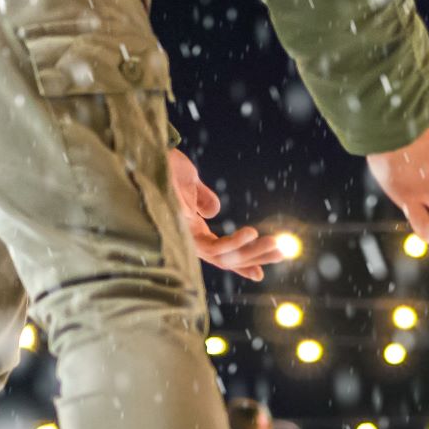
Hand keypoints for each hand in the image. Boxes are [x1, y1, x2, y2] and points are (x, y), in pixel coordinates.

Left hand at [167, 149, 289, 280]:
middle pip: (226, 259)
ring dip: (251, 253)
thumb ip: (202, 198)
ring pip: (223, 258)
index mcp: (191, 229)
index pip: (219, 251)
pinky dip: (234, 244)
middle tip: (284, 251)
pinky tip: (252, 233)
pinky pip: (212, 247)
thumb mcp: (188, 181)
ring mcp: (184, 237)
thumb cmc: (161, 167)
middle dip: (256, 258)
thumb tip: (214, 212)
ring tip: (275, 244)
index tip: (260, 273)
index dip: (240, 263)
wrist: (144, 154)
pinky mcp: (182, 232)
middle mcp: (187, 238)